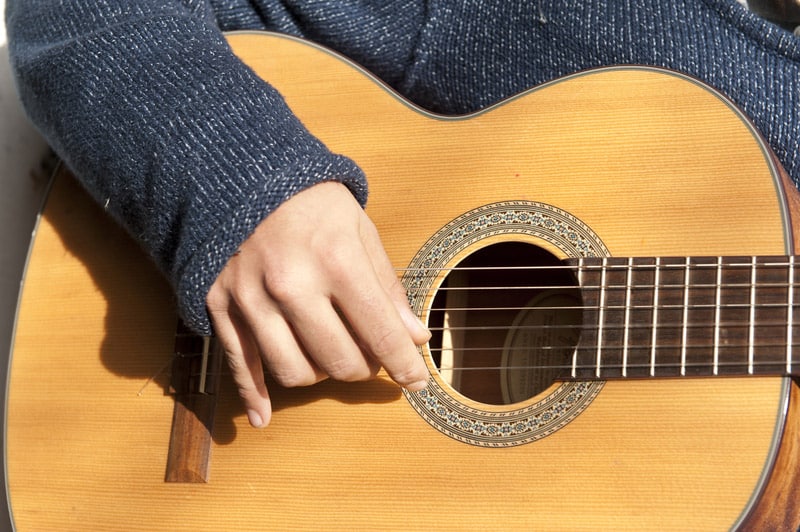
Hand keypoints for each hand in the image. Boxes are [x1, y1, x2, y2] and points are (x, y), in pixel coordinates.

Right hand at [206, 181, 430, 427]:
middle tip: (371, 356)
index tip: (417, 381)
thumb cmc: (309, 198)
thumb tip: (413, 337)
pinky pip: (239, 365)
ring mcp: (250, 298)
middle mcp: (291, 284)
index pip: (380, 331)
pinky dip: (253, 397)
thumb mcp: (358, 229)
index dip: (405, 364)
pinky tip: (264, 417)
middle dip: (364, 368)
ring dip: (320, 374)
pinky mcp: (219, 305)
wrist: (238, 169)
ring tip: (329, 354)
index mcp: (335, 260)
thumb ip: (386, 286)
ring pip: (293, 371)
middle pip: (338, 361)